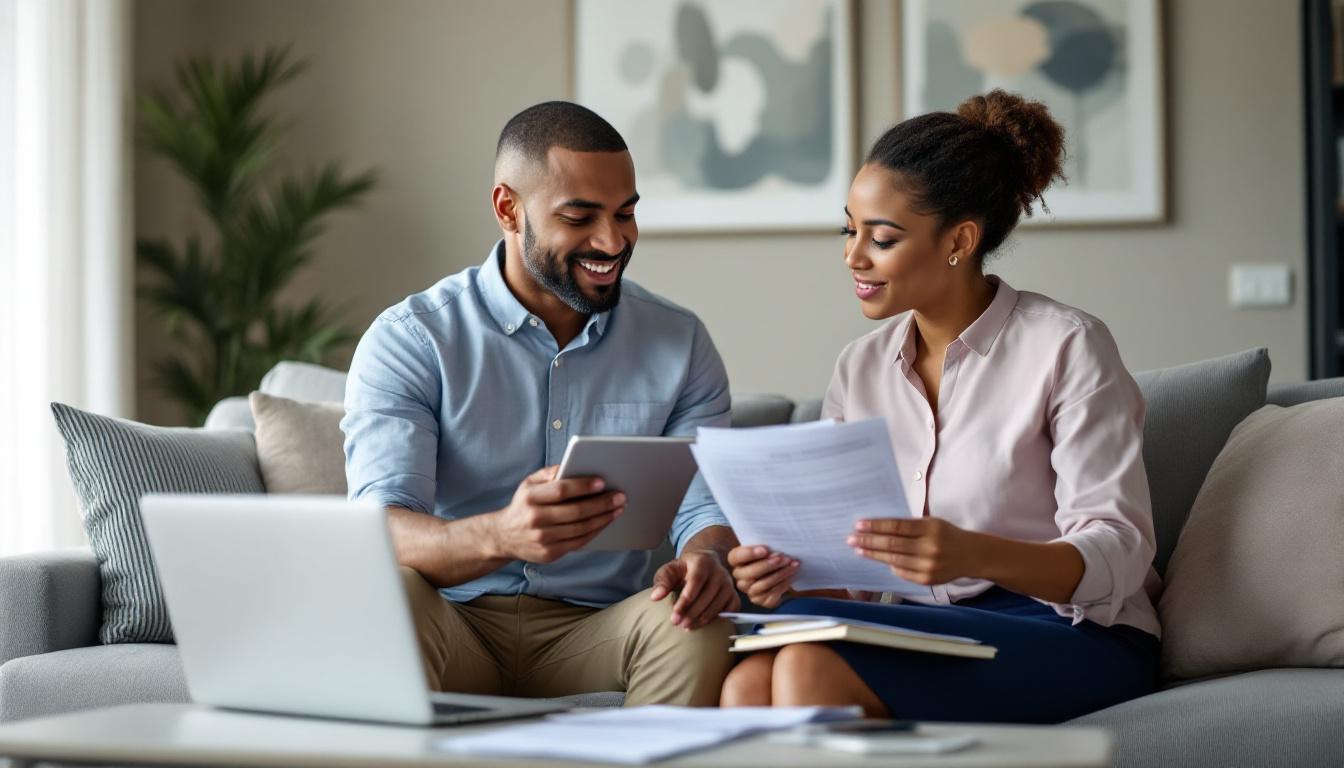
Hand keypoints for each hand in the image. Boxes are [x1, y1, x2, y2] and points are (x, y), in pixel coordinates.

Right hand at [484, 466, 624, 562]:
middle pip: (575, 511)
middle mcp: (535, 519)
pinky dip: (595, 532)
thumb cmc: (523, 505)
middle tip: (620, 496)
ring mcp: (542, 539)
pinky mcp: (549, 553)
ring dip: (603, 518)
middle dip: (601, 503)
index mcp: (530, 497)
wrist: (503, 537)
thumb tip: (573, 464)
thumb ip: (549, 473)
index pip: (560, 490)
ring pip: (580, 529)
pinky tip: (605, 522)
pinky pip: (578, 543)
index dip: (583, 486)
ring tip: (618, 509)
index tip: (602, 482)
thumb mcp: (528, 484)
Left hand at [650, 549, 739, 629]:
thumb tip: (655, 597)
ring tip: (687, 626)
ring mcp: (729, 584)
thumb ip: (662, 581)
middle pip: (707, 595)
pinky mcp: (734, 595)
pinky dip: (717, 619)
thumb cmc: (685, 569)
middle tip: (678, 624)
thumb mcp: (671, 569)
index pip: (696, 581)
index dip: (686, 599)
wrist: (706, 563)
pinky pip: (729, 610)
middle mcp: (719, 572)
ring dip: (702, 618)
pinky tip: (702, 624)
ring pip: (718, 604)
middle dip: (692, 612)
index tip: (675, 613)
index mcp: (702, 562)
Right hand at [727, 545, 799, 608]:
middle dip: (768, 566)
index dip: (749, 553)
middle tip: (783, 558)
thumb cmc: (771, 556)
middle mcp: (740, 576)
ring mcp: (749, 590)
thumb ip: (767, 547)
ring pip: (761, 585)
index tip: (765, 549)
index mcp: (737, 560)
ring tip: (792, 566)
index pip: (735, 557)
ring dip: (779, 575)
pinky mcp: (759, 600)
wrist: (780, 571)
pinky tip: (790, 577)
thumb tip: (776, 548)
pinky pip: (770, 595)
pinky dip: (782, 585)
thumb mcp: (767, 548)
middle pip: (748, 573)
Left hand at [848, 517, 984, 585]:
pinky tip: (879, 561)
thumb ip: (908, 526)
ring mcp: (928, 566)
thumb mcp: (931, 523)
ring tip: (859, 550)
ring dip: (873, 555)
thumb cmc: (947, 534)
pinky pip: (902, 573)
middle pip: (892, 545)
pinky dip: (890, 566)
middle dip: (868, 542)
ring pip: (894, 560)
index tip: (859, 525)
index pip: (896, 526)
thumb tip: (877, 529)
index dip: (875, 526)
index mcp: (930, 528)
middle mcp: (929, 548)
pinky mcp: (927, 580)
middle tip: (851, 539)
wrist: (971, 555)